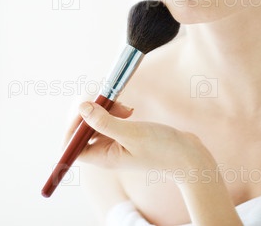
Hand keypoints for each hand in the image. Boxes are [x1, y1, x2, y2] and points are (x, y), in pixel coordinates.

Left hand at [74, 101, 212, 174]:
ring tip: (125, 108)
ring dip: (105, 109)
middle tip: (107, 103)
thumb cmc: (163, 149)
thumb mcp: (132, 134)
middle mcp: (105, 152)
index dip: (72, 126)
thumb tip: (81, 108)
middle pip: (82, 130)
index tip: (85, 109)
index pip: (72, 146)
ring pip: (96, 121)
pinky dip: (115, 111)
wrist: (188, 156)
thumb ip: (105, 122)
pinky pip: (109, 120)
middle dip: (91, 112)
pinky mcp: (125, 135)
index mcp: (103, 158)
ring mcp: (115, 143)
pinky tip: (129, 110)